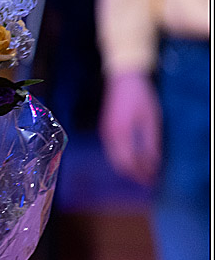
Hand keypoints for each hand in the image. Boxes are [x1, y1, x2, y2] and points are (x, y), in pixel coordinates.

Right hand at [99, 70, 161, 185]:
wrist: (122, 79)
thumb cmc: (139, 96)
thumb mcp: (150, 119)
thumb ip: (150, 142)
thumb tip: (153, 163)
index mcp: (119, 133)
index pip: (128, 161)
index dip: (139, 173)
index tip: (151, 180)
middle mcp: (108, 136)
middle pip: (118, 162)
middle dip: (133, 173)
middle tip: (147, 179)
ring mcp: (105, 133)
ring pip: (114, 157)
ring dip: (128, 166)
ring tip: (143, 171)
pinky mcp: (106, 129)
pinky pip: (113, 150)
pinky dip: (123, 158)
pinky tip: (134, 159)